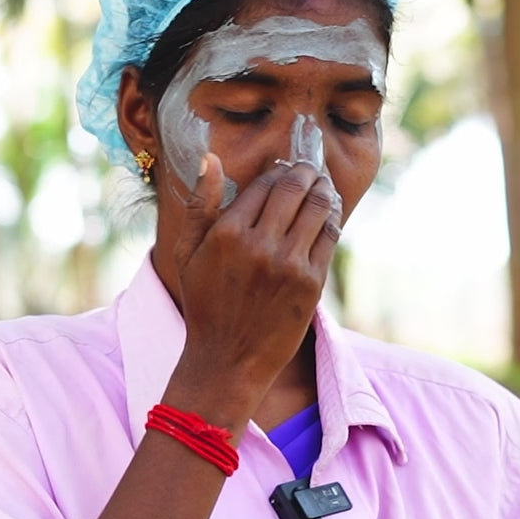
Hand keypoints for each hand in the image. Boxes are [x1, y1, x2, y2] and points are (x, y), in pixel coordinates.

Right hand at [167, 152, 341, 427]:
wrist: (228, 360)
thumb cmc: (204, 304)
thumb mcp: (187, 254)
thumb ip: (200, 204)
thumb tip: (210, 158)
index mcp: (227, 233)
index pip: (264, 183)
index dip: (279, 170)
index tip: (284, 167)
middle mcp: (260, 244)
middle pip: (294, 189)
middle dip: (305, 172)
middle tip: (310, 168)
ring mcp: (289, 264)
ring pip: (317, 208)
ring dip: (323, 190)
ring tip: (323, 185)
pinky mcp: (311, 284)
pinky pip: (329, 237)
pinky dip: (332, 220)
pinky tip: (329, 215)